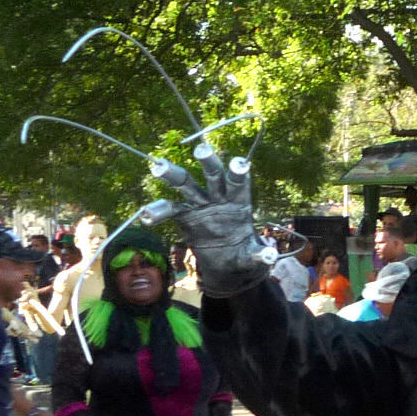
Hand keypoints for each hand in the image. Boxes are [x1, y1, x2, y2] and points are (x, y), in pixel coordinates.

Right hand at [140, 147, 267, 295]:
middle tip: (201, 150)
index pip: (239, 185)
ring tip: (158, 167)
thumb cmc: (244, 256)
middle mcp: (220, 199)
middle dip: (208, 162)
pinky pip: (170, 209)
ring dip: (173, 174)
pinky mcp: (185, 216)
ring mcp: (200, 205)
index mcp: (240, 204)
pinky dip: (158, 212)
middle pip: (214, 176)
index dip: (238, 174)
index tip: (238, 163)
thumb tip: (270, 256)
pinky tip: (146, 217)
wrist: (227, 265)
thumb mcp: (253, 258)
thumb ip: (259, 255)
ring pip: (187, 184)